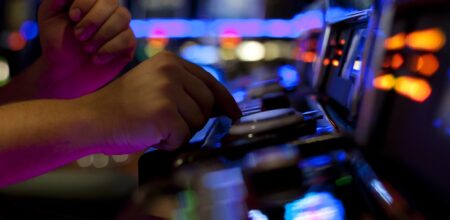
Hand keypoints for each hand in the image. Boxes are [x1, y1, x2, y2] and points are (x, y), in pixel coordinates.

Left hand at [38, 0, 135, 97]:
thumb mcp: (49, 16)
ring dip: (101, 35)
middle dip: (93, 20)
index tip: (73, 17)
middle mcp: (108, 9)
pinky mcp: (128, 43)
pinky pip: (127, 38)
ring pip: (123, 17)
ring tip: (87, 49)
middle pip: (111, 2)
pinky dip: (109, 49)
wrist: (66, 72)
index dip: (85, 2)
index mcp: (90, 0)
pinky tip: (96, 58)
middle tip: (78, 36)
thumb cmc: (57, 42)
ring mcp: (120, 25)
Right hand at [79, 52, 241, 153]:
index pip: (210, 82)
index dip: (225, 101)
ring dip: (180, 132)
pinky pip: (183, 137)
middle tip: (168, 124)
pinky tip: (150, 135)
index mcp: (170, 61)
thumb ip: (185, 90)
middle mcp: (171, 70)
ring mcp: (167, 90)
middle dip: (194, 121)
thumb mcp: (156, 86)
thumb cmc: (124, 109)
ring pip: (198, 122)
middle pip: (208, 104)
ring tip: (154, 127)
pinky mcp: (164, 112)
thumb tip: (221, 110)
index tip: (234, 114)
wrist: (91, 120)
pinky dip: (169, 143)